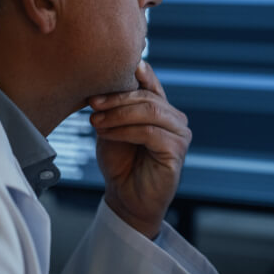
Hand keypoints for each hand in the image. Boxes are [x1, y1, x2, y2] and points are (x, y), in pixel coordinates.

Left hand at [88, 60, 191, 238]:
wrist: (126, 199)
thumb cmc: (121, 163)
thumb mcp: (115, 128)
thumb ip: (118, 107)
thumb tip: (107, 81)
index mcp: (163, 109)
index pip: (151, 83)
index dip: (132, 75)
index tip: (104, 75)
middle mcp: (176, 119)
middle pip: (148, 97)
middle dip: (117, 99)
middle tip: (93, 104)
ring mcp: (180, 135)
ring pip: (150, 112)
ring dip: (118, 115)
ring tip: (95, 121)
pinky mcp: (177, 152)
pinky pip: (149, 133)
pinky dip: (124, 131)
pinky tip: (106, 134)